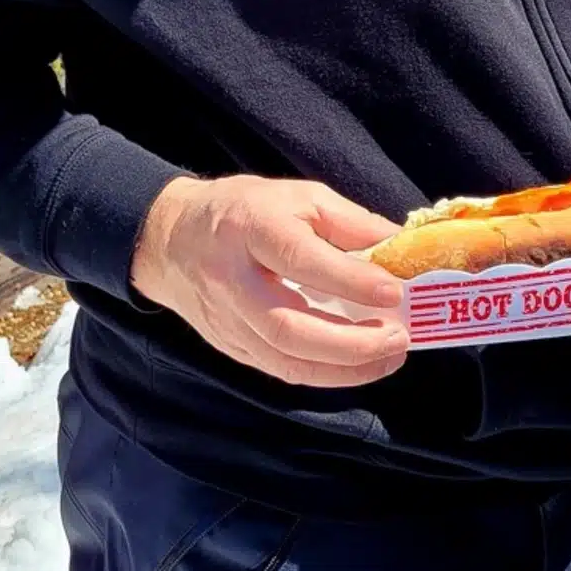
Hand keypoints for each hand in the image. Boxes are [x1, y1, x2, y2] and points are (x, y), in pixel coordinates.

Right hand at [131, 174, 410, 387]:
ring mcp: (229, 321)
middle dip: (351, 344)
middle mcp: (235, 281)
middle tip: (398, 339)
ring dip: (343, 369)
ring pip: (285, 361)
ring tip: (389, 357)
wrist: (172, 240)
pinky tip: (357, 365)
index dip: (351, 280)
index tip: (395, 291)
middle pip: (289, 328)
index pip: (302, 260)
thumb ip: (349, 221)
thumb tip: (399, 248)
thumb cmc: (244, 210)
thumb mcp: (298, 196)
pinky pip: (280, 369)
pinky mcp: (231, 347)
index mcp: (252, 230)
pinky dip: (323, 373)